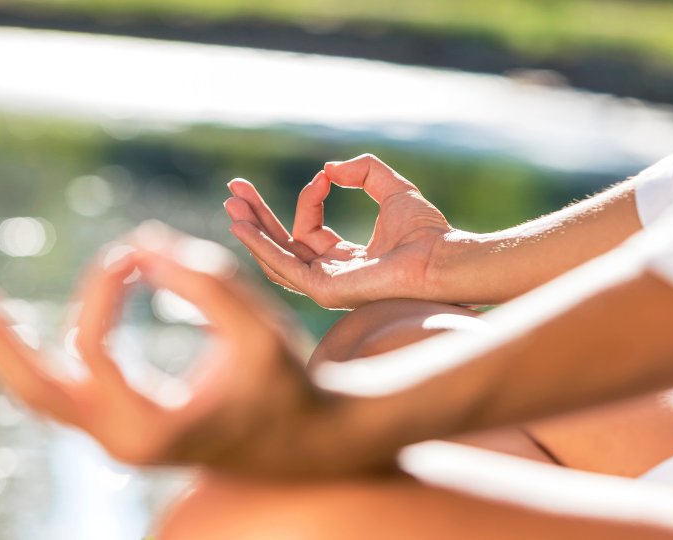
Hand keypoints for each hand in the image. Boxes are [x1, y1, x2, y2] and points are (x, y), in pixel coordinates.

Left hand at [0, 222, 370, 476]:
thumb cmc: (282, 385)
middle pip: (34, 388)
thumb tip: (144, 243)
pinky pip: (60, 384)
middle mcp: (118, 440)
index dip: (107, 288)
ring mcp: (113, 435)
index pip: (93, 348)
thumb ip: (209, 283)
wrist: (297, 443)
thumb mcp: (258, 331)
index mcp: (149, 429)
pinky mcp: (117, 420)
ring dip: (0, 340)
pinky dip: (36, 347)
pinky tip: (8, 317)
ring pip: (38, 390)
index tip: (138, 252)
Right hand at [225, 154, 453, 308]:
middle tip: (233, 190)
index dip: (309, 198)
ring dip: (252, 230)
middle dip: (257, 217)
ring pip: (276, 258)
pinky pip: (284, 267)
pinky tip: (242, 226)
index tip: (323, 176)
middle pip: (282, 245)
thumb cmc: (426, 231)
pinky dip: (261, 245)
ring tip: (231, 203)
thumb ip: (363, 171)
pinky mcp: (324, 291)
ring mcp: (325, 287)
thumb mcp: (391, 188)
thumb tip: (330, 169)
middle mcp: (331, 275)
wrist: (441, 256)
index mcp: (345, 258)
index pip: (309, 228)